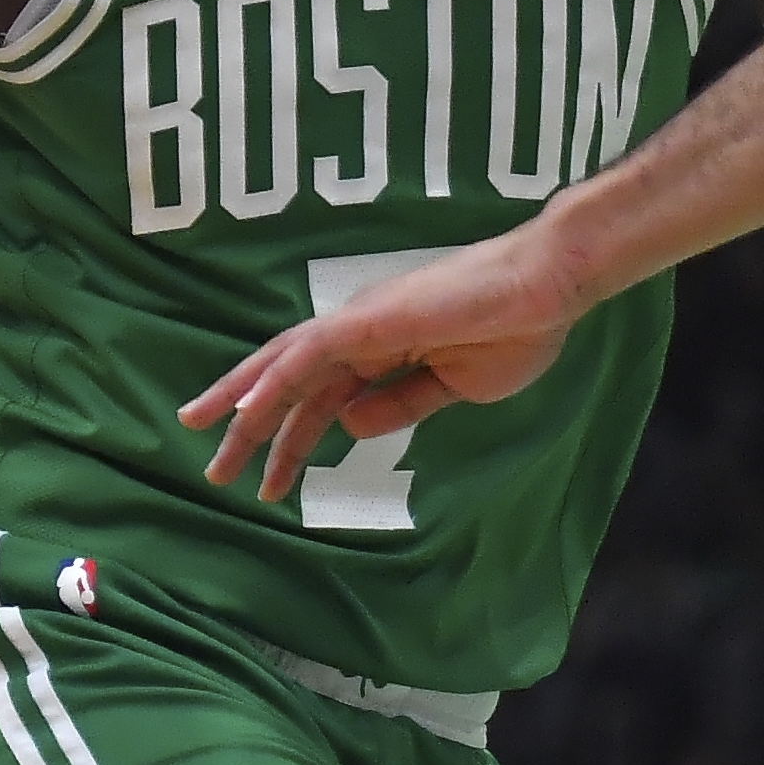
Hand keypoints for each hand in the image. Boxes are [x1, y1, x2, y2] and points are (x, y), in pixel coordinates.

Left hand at [183, 227, 586, 503]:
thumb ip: (401, 405)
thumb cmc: (514, 329)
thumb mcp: (452, 388)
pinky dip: (272, 384)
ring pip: (284, 367)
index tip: (266, 474)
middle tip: (215, 468)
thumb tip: (350, 428)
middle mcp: (358, 333)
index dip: (289, 433)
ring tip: (218, 456)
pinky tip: (247, 415)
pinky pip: (307, 355)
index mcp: (380, 349)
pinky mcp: (366, 319)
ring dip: (245, 410)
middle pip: (287, 381)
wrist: (548, 290)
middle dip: (248, 424)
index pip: (318, 394)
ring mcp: (359, 323)